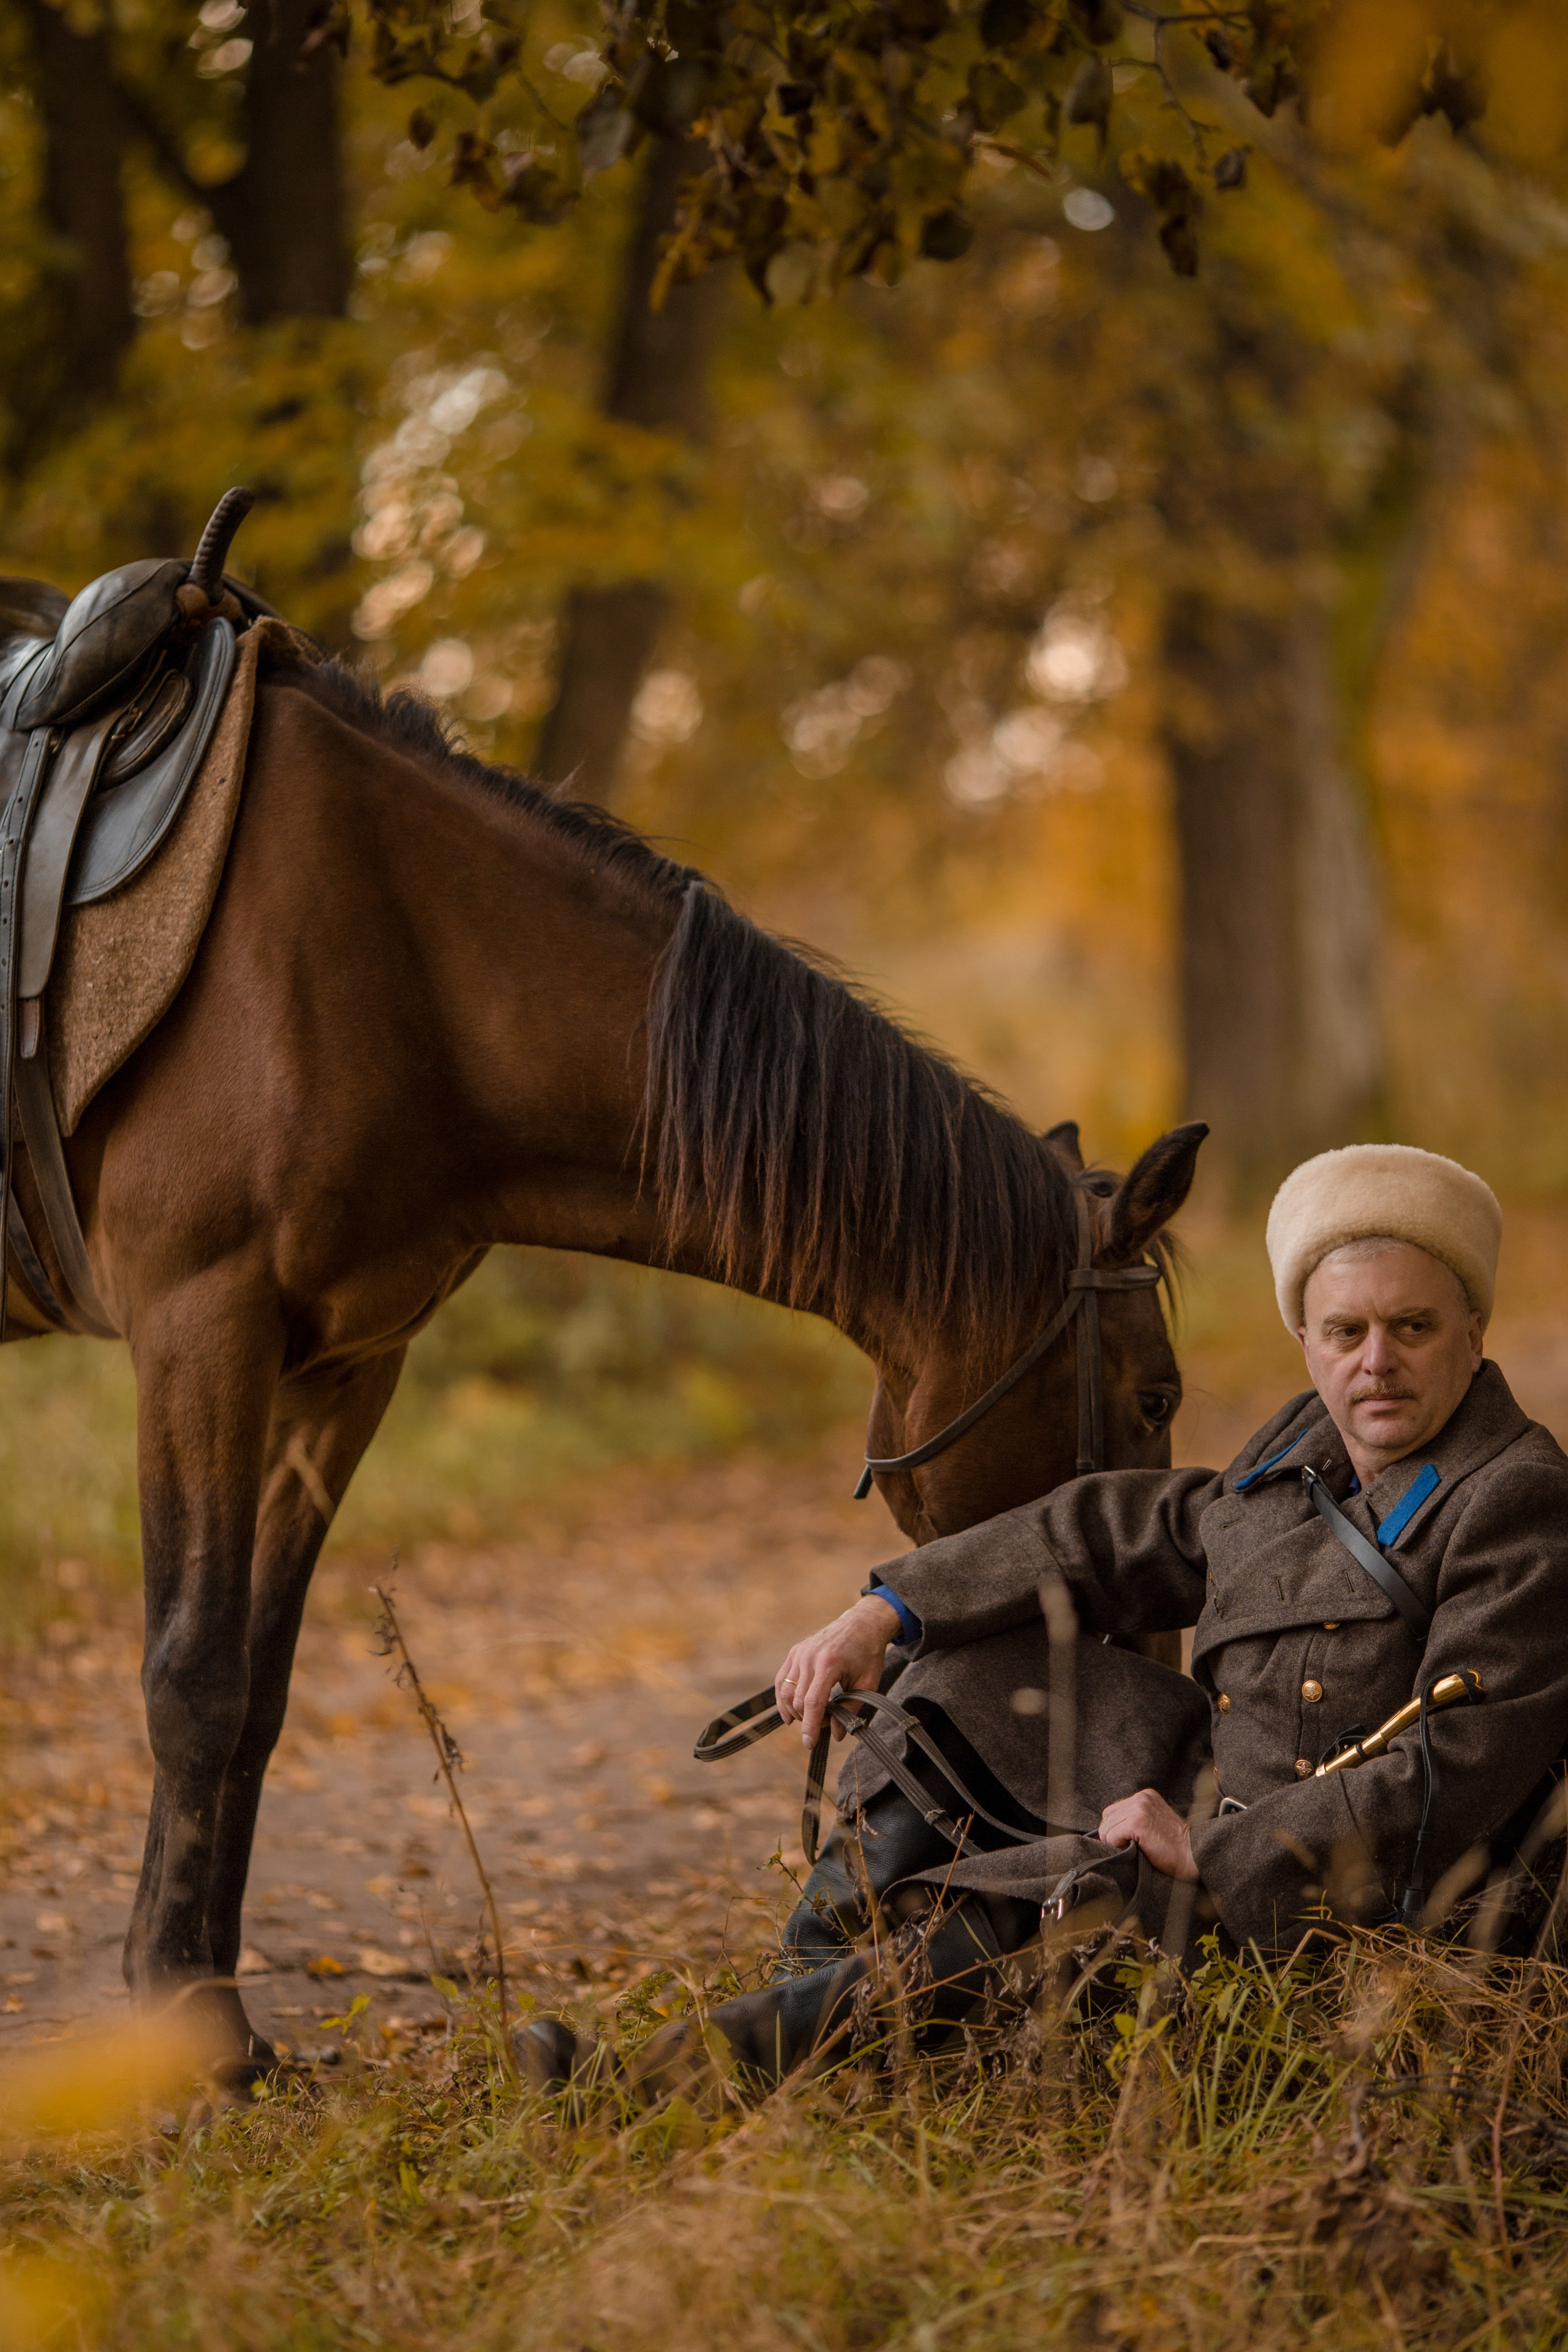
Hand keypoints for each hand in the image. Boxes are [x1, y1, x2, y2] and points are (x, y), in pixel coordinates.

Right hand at [775, 1595, 900, 1745]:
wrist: (861, 1624)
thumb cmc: (868, 1654)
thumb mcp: (867, 1684)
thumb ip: (851, 1709)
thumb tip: (837, 1734)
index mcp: (829, 1664)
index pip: (812, 1702)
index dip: (810, 1726)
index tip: (810, 1743)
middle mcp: (809, 1657)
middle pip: (797, 1700)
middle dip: (808, 1719)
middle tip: (827, 1722)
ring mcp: (799, 1653)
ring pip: (785, 1692)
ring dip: (795, 1711)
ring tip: (812, 1717)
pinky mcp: (794, 1652)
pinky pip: (781, 1680)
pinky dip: (784, 1699)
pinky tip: (790, 1712)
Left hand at [1098, 1787, 1198, 1882]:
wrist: (1194, 1854)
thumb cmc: (1175, 1846)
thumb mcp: (1155, 1822)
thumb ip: (1136, 1818)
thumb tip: (1109, 1830)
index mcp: (1145, 1796)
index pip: (1113, 1811)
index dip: (1117, 1829)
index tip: (1130, 1841)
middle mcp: (1141, 1798)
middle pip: (1107, 1817)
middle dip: (1113, 1835)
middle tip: (1131, 1846)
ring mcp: (1139, 1808)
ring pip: (1107, 1828)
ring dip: (1116, 1842)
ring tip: (1136, 1848)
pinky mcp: (1137, 1822)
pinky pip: (1111, 1836)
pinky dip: (1118, 1846)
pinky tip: (1136, 1849)